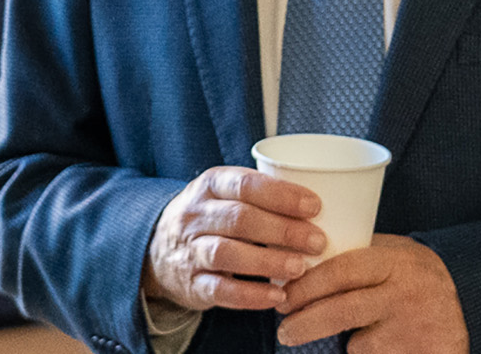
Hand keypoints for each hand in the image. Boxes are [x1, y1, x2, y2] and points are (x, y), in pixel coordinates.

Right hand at [143, 167, 326, 312]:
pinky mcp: (192, 284)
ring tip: (300, 267)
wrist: (159, 250)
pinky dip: (251, 295)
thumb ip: (263, 195)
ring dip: (267, 261)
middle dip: (282, 229)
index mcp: (211, 185)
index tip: (314, 206)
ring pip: (227, 253)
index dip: (281, 195)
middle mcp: (196, 215)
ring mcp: (191, 250)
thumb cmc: (212, 217)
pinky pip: (221, 290)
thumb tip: (321, 206)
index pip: (245, 184)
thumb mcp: (227, 194)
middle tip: (317, 241)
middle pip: (239, 218)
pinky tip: (277, 295)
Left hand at [275, 235, 465, 352]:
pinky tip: (378, 348)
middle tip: (284, 330)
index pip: (342, 269)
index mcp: (396, 261)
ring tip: (341, 338)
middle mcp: (405, 293)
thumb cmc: (417, 279)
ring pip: (357, 344)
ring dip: (339, 345)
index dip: (306, 286)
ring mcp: (411, 329)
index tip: (283, 296)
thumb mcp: (395, 256)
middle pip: (342, 310)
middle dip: (305, 322)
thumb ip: (359, 255)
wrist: (468, 311)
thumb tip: (300, 259)